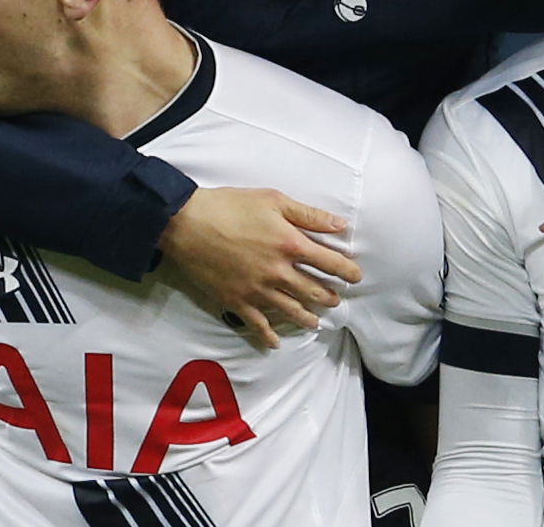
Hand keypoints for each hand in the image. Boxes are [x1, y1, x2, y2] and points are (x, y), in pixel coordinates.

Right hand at [157, 187, 361, 348]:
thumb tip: (340, 224)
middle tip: (336, 300)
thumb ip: (309, 215)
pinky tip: (276, 343)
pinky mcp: (237, 301)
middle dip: (329, 296)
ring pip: (291, 310)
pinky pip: (258, 324)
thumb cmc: (230, 206)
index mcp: (290, 244)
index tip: (356, 276)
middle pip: (313, 290)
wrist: (186, 224)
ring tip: (316, 321)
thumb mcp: (273, 200)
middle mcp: (278, 272)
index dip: (347, 271)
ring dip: (307, 317)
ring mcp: (258, 290)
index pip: (330, 262)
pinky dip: (268, 336)